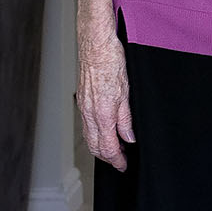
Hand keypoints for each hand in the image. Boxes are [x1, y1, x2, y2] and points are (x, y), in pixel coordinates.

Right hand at [76, 33, 135, 170]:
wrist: (95, 45)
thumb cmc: (110, 62)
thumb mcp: (126, 93)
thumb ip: (126, 119)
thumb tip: (129, 137)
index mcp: (103, 114)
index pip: (108, 147)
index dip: (117, 160)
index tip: (123, 165)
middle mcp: (90, 113)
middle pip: (95, 147)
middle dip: (107, 157)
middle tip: (120, 160)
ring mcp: (84, 107)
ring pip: (89, 137)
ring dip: (101, 147)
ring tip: (116, 147)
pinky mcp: (82, 101)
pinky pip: (87, 125)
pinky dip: (95, 134)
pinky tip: (105, 130)